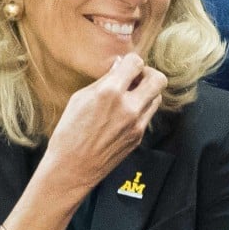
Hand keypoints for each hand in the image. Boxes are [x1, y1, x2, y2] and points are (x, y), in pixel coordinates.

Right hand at [45, 53, 166, 191]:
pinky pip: (148, 114)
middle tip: (136, 78)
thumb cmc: (69, 131)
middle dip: (148, 74)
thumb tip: (119, 66)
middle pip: (158, 79)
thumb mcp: (80, 98)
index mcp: (110, 92)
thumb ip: (104, 81)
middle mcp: (128, 106)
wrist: (73, 168)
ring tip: (131, 95)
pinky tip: (125, 113)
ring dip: (147, 92)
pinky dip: (141, 109)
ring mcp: (137, 123)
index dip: (131, 61)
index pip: (136, 63)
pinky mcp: (139, 136)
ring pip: (157, 97)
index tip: (125, 66)